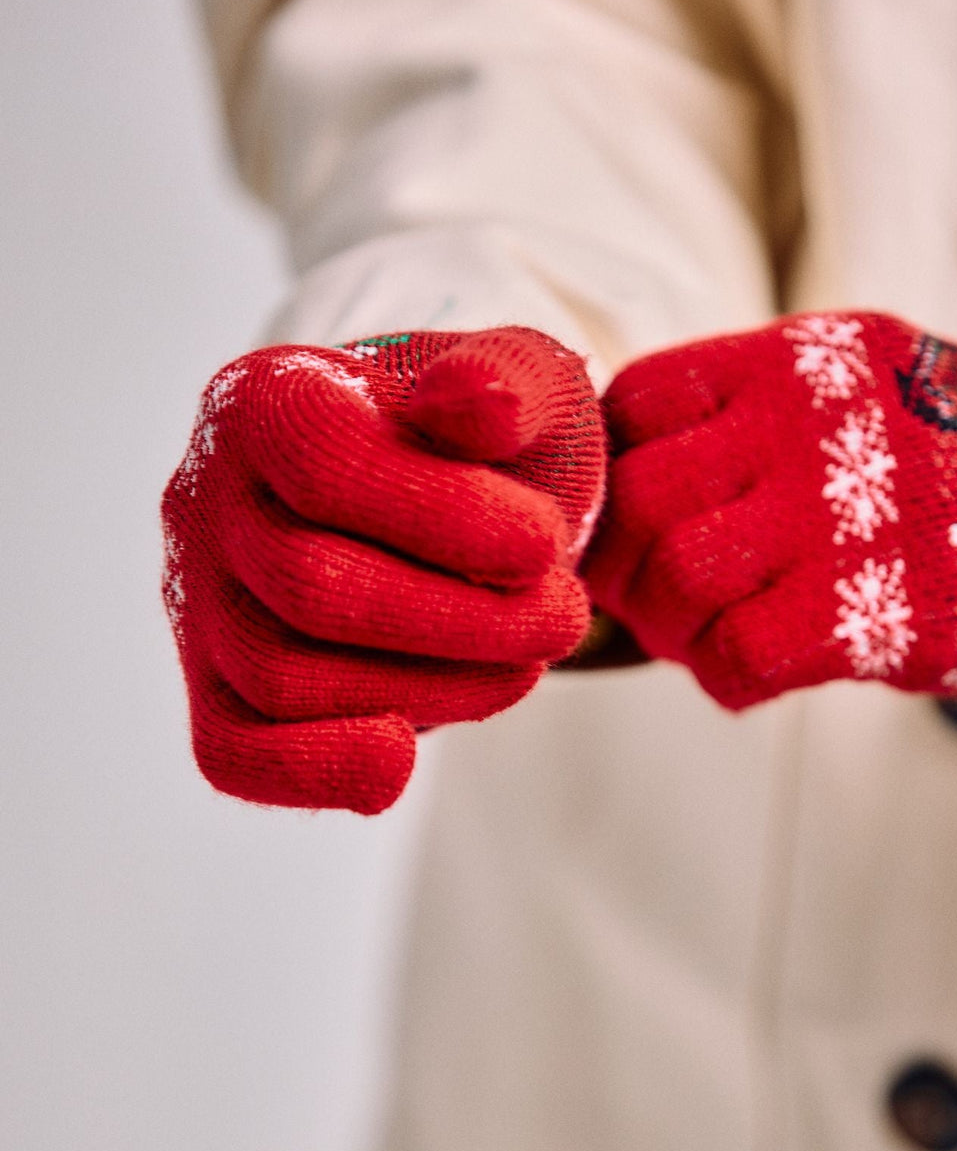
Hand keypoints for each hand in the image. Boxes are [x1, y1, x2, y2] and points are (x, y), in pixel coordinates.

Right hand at [162, 327, 604, 813]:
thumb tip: (483, 402)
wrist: (454, 500)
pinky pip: (232, 754)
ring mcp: (201, 601)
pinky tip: (399, 759)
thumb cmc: (483, 440)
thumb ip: (508, 379)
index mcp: (263, 399)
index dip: (446, 518)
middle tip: (562, 616)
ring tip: (526, 662)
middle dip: (459, 619)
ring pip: (283, 677)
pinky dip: (315, 771)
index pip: (324, 463)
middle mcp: (206, 499)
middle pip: (308, 586)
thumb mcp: (519, 383)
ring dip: (431, 688)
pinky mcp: (215, 691)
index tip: (546, 544)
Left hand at [583, 311, 956, 709]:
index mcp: (796, 361)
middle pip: (638, 497)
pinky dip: (724, 678)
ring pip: (677, 579)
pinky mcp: (867, 613)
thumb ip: (759, 404)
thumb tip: (641, 453)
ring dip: (670, 627)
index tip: (620, 509)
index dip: (609, 466)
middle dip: (621, 561)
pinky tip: (750, 672)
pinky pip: (737, 656)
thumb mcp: (865, 379)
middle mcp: (805, 429)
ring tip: (700, 635)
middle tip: (642, 591)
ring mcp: (835, 520)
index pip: (641, 399)